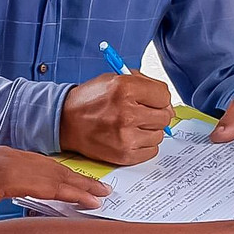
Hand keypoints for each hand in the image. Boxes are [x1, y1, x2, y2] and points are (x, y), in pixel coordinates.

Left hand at [0, 145, 110, 220]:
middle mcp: (3, 158)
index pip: (52, 182)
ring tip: (85, 186)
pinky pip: (27, 161)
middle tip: (105, 192)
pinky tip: (50, 179)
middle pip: (51, 169)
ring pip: (39, 163)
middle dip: (78, 182)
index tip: (100, 202)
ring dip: (64, 175)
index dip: (77, 193)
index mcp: (4, 173)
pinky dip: (46, 171)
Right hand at [59, 72, 174, 165]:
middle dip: (155, 114)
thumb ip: (144, 84)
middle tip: (140, 113)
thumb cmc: (91, 100)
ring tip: (131, 125)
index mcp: (125, 88)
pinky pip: (151, 151)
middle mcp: (126, 113)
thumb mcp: (115, 79)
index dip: (158, 98)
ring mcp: (126, 136)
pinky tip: (129, 137)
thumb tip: (167, 104)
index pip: (164, 95)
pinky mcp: (124, 154)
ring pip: (159, 135)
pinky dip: (143, 145)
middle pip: (164, 117)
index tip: (151, 100)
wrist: (66, 121)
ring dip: (149, 130)